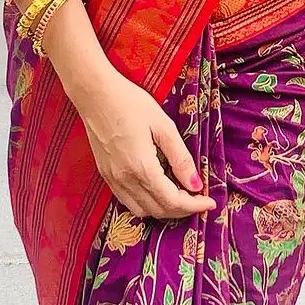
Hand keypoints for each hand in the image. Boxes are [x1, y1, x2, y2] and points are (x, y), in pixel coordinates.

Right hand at [70, 64, 215, 220]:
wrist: (94, 93)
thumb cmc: (130, 103)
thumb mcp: (163, 126)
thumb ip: (180, 158)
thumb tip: (196, 184)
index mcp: (142, 167)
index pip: (173, 201)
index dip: (194, 205)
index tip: (210, 201)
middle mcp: (125, 179)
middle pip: (158, 210)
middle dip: (182, 209)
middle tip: (199, 198)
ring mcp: (112, 179)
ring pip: (142, 211)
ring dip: (163, 209)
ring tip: (180, 195)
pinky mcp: (105, 174)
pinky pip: (127, 201)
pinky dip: (145, 204)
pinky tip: (156, 190)